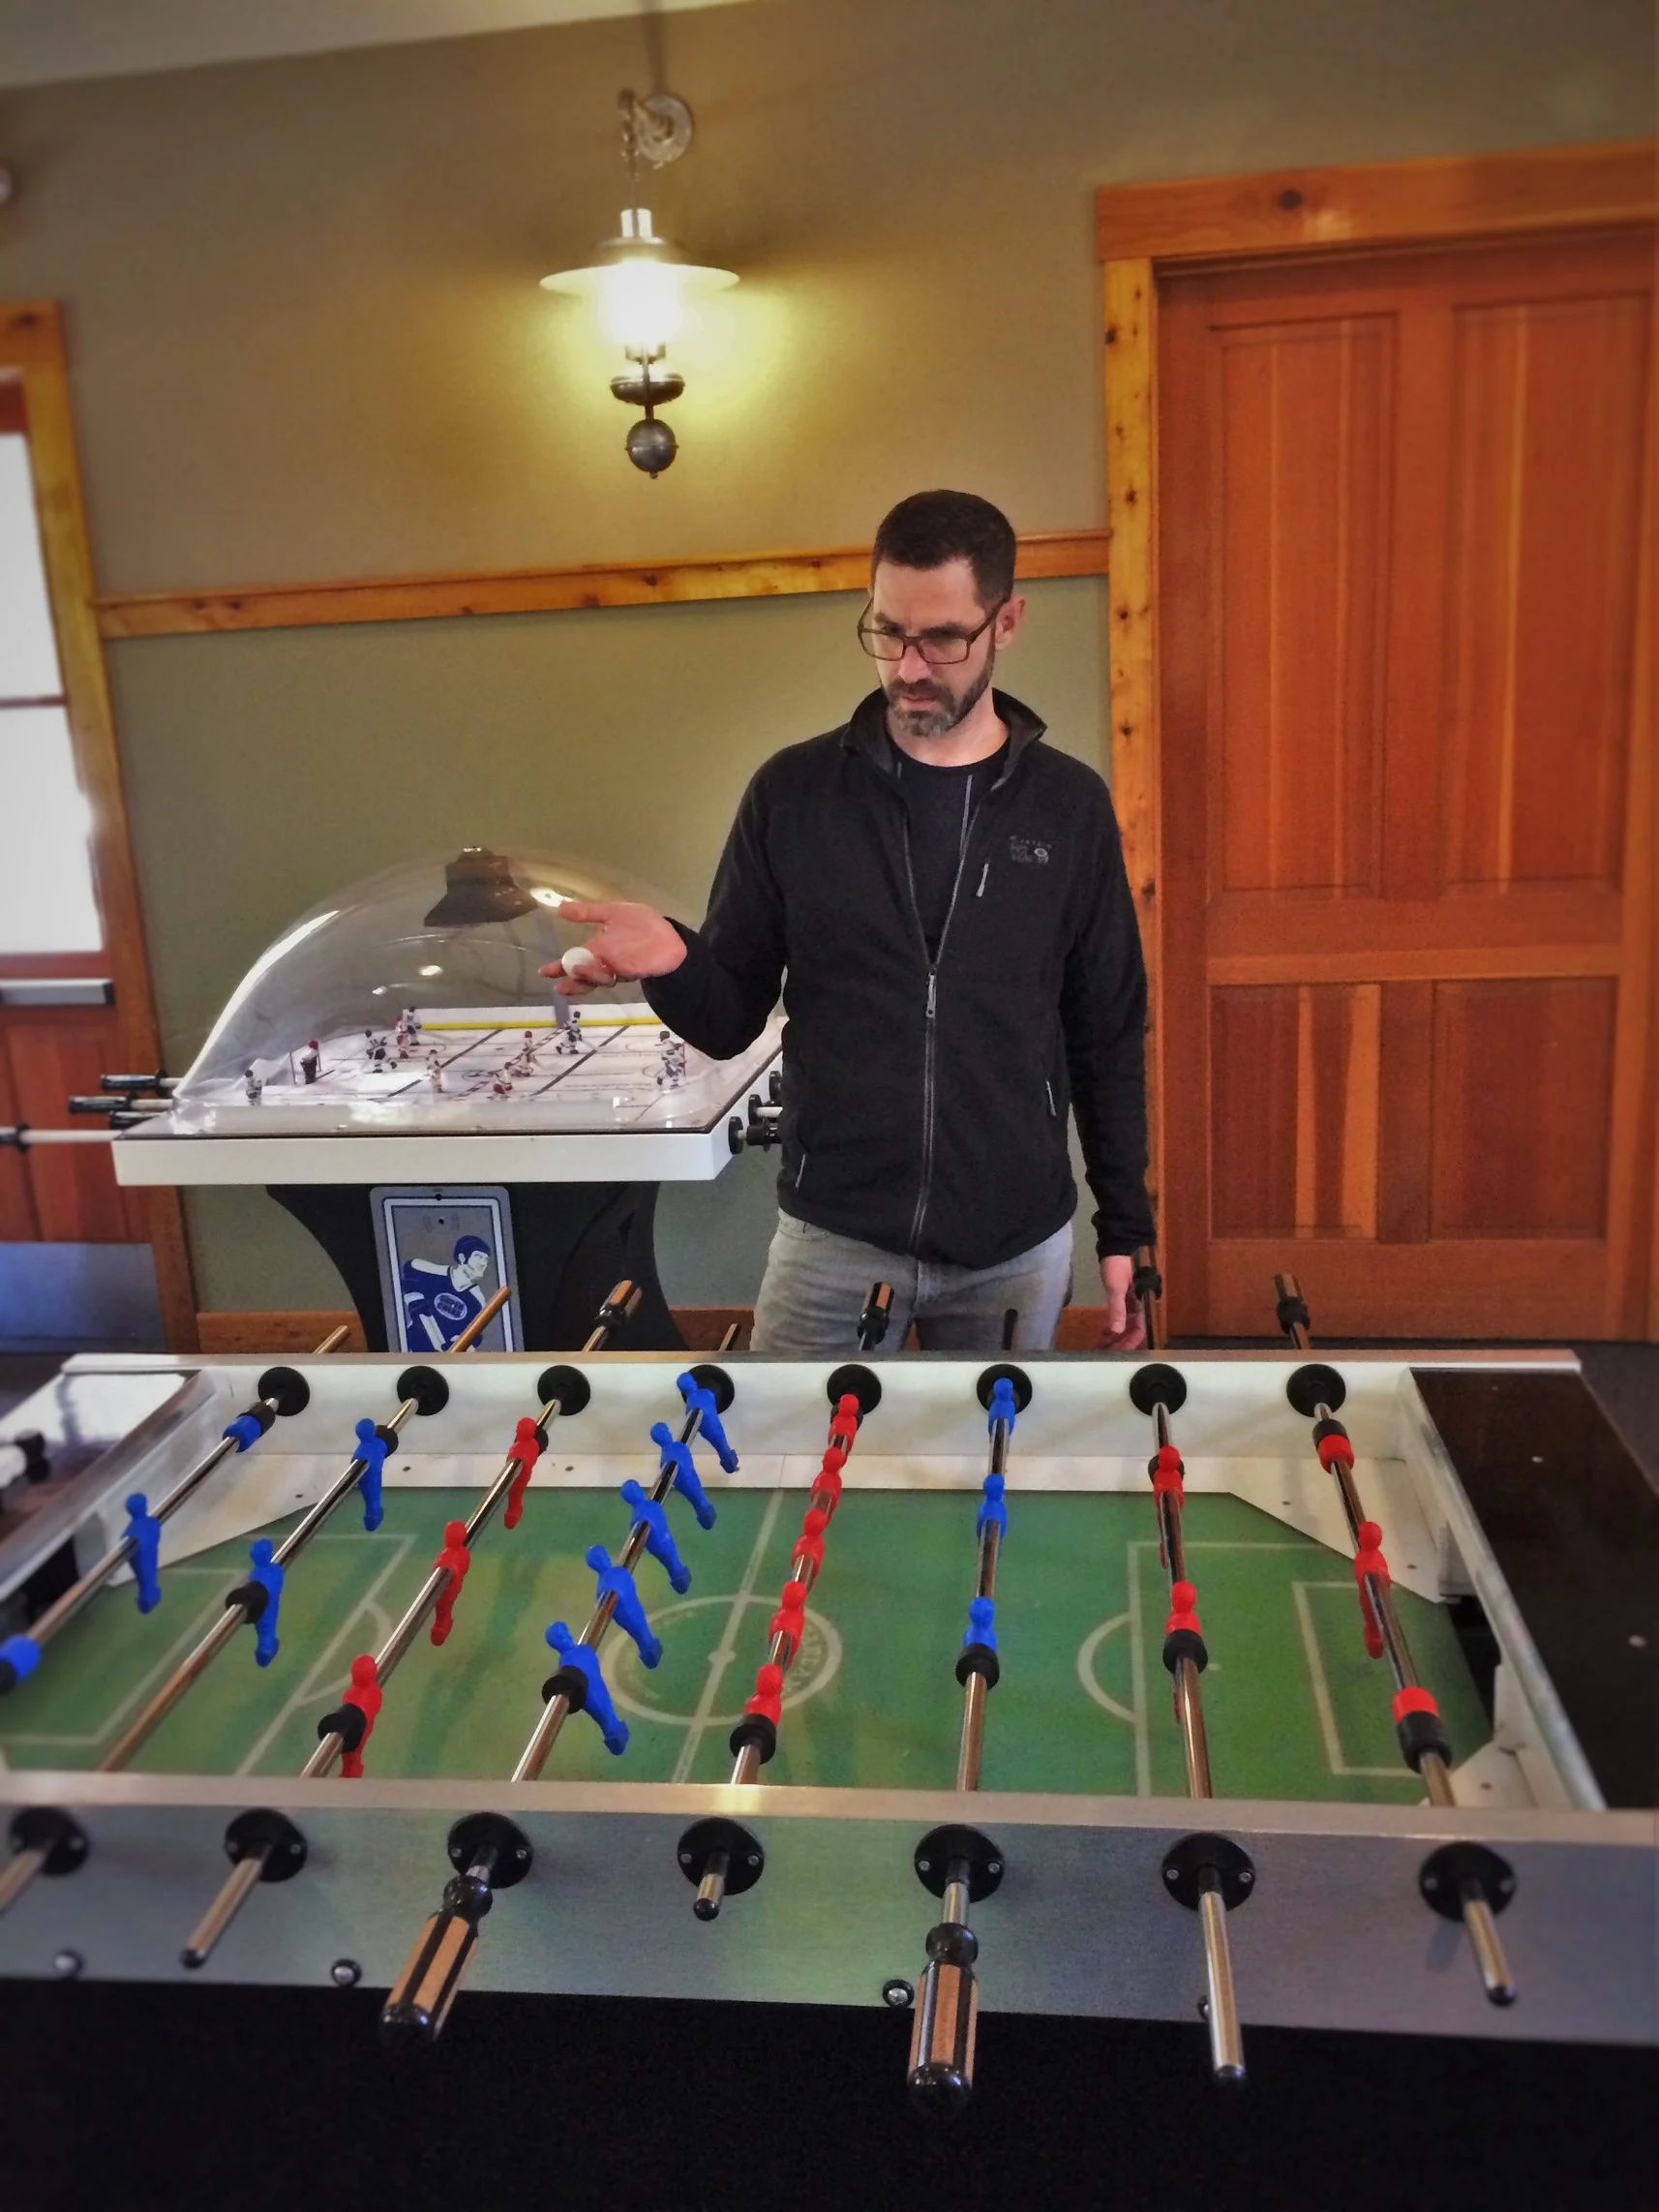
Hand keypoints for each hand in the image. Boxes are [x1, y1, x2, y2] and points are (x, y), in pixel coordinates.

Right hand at [539, 899, 687, 997]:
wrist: (669, 935)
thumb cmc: (642, 924)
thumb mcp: (612, 913)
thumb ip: (588, 912)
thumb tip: (560, 907)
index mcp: (597, 949)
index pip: (574, 961)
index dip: (560, 968)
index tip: (544, 971)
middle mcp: (603, 962)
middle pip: (582, 976)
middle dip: (569, 980)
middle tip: (556, 983)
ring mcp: (616, 968)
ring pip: (595, 978)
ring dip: (584, 976)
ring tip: (573, 969)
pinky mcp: (630, 971)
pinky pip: (612, 976)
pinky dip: (600, 974)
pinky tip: (594, 967)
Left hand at [1097, 1253, 1146, 1349]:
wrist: (1117, 1243)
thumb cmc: (1118, 1264)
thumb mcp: (1116, 1287)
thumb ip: (1118, 1309)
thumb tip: (1117, 1331)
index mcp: (1143, 1302)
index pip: (1140, 1329)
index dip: (1129, 1343)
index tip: (1116, 1352)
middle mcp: (1140, 1304)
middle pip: (1133, 1329)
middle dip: (1121, 1341)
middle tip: (1106, 1351)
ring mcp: (1132, 1299)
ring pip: (1126, 1323)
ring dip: (1116, 1334)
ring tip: (1103, 1344)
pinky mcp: (1124, 1295)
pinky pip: (1121, 1314)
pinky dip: (1114, 1323)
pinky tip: (1105, 1331)